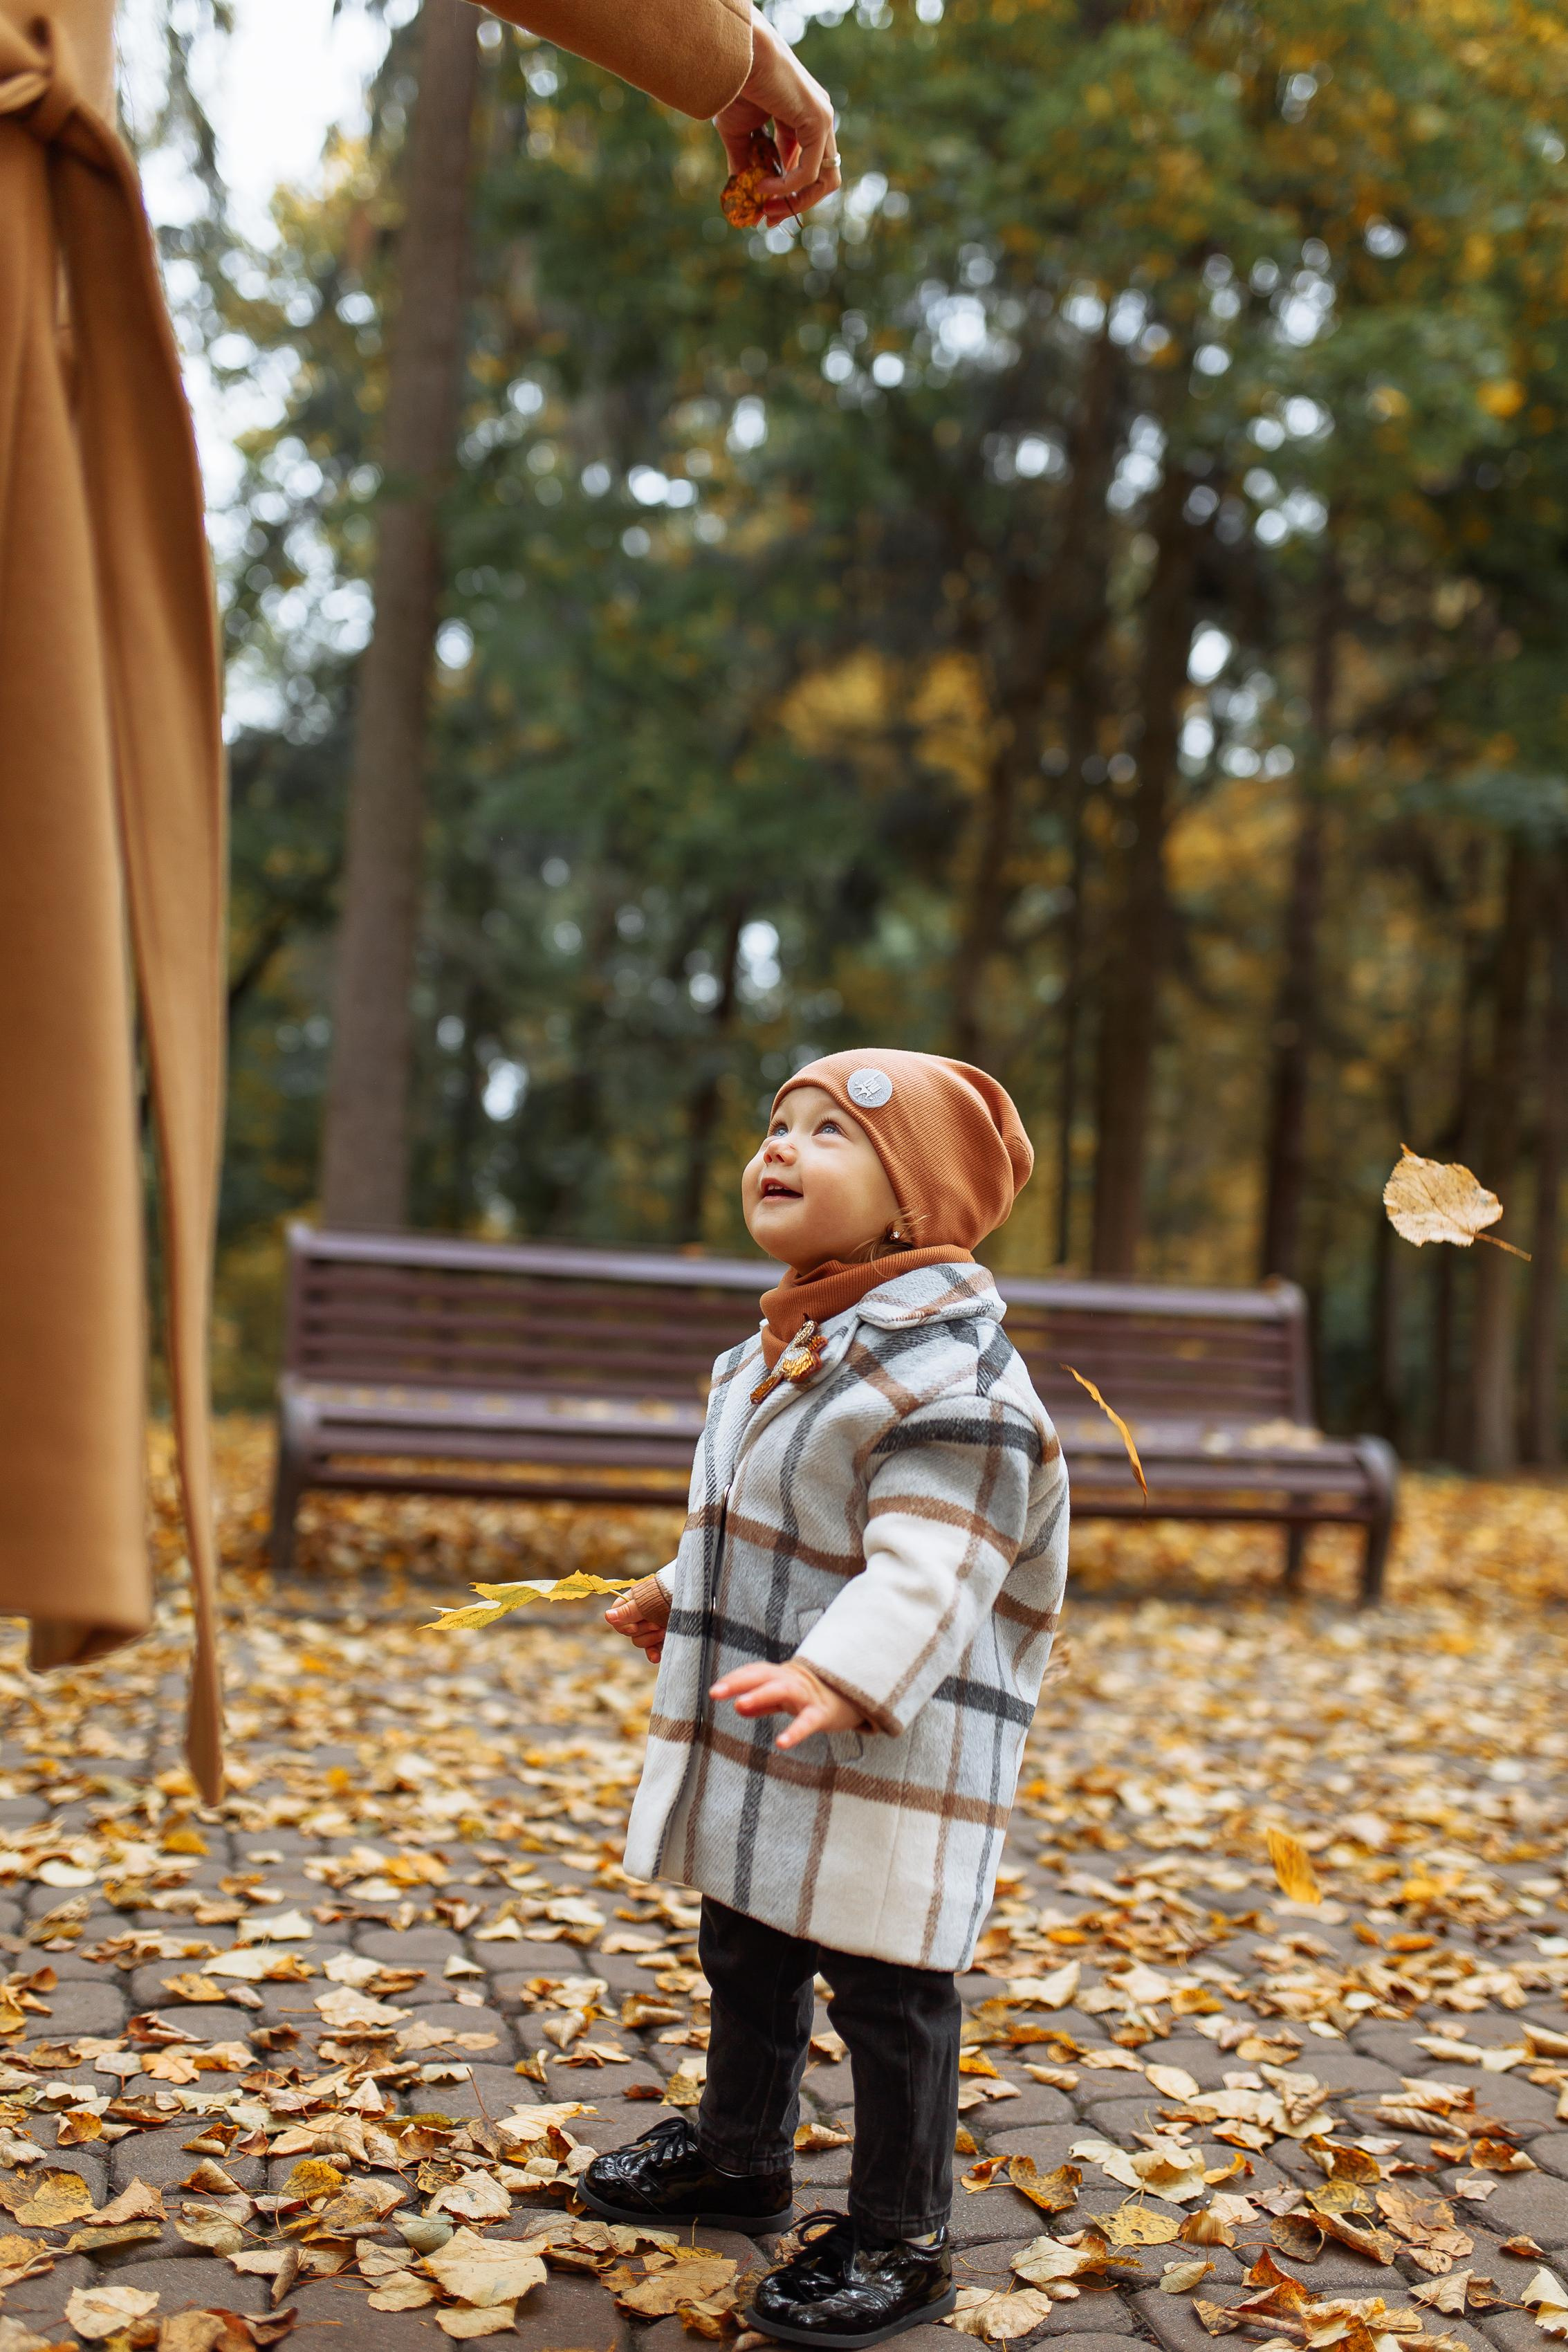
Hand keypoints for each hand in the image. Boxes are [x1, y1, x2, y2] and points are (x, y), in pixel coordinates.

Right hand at [605, 1575, 670, 1663]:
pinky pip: (652, 1649)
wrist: (694, 1598)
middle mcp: (640, 1614)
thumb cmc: (669, 1595)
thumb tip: (607, 1617)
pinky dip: (653, 1653)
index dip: (625, 1625)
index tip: (635, 1625)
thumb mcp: (647, 1604)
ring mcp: (651, 1625)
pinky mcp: (662, 1636)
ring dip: (650, 1638)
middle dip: (642, 1630)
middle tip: (655, 1623)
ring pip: (639, 1641)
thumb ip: (628, 1612)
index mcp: (633, 1601)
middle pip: (629, 1632)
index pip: (617, 1618)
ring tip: (663, 1630)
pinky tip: (656, 1658)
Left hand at [710, 1659, 863, 1749]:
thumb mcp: (786, 1697)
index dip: (735, 1679)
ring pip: (782, 1690)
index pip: (755, 1673)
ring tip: (740, 1704)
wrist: (854, 1692)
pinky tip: (781, 1744)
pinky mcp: (822, 1713)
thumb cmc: (813, 1695)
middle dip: (738, 1682)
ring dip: (760, 1695)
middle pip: (763, 1676)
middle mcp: (793, 1681)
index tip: (715, 1690)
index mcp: (782, 1676)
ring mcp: (807, 1695)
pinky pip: (807, 1721)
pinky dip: (794, 1731)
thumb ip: (763, 1704)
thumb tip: (738, 1708)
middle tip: (715, 1692)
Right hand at [715, 13, 839, 221]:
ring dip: (794, 201)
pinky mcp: (819, 121)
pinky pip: (810, 171)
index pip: (804, 168)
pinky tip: (763, 187)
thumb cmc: (736, 87)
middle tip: (768, 218)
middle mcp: (819, 120)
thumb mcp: (739, 135)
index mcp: (803, 120)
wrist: (738, 57)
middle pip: (821, 179)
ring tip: (765, 205)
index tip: (764, 215)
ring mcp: (823, 119)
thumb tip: (744, 192)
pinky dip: (787, 187)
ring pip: (824, 180)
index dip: (786, 196)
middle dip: (794, 203)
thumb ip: (747, 163)